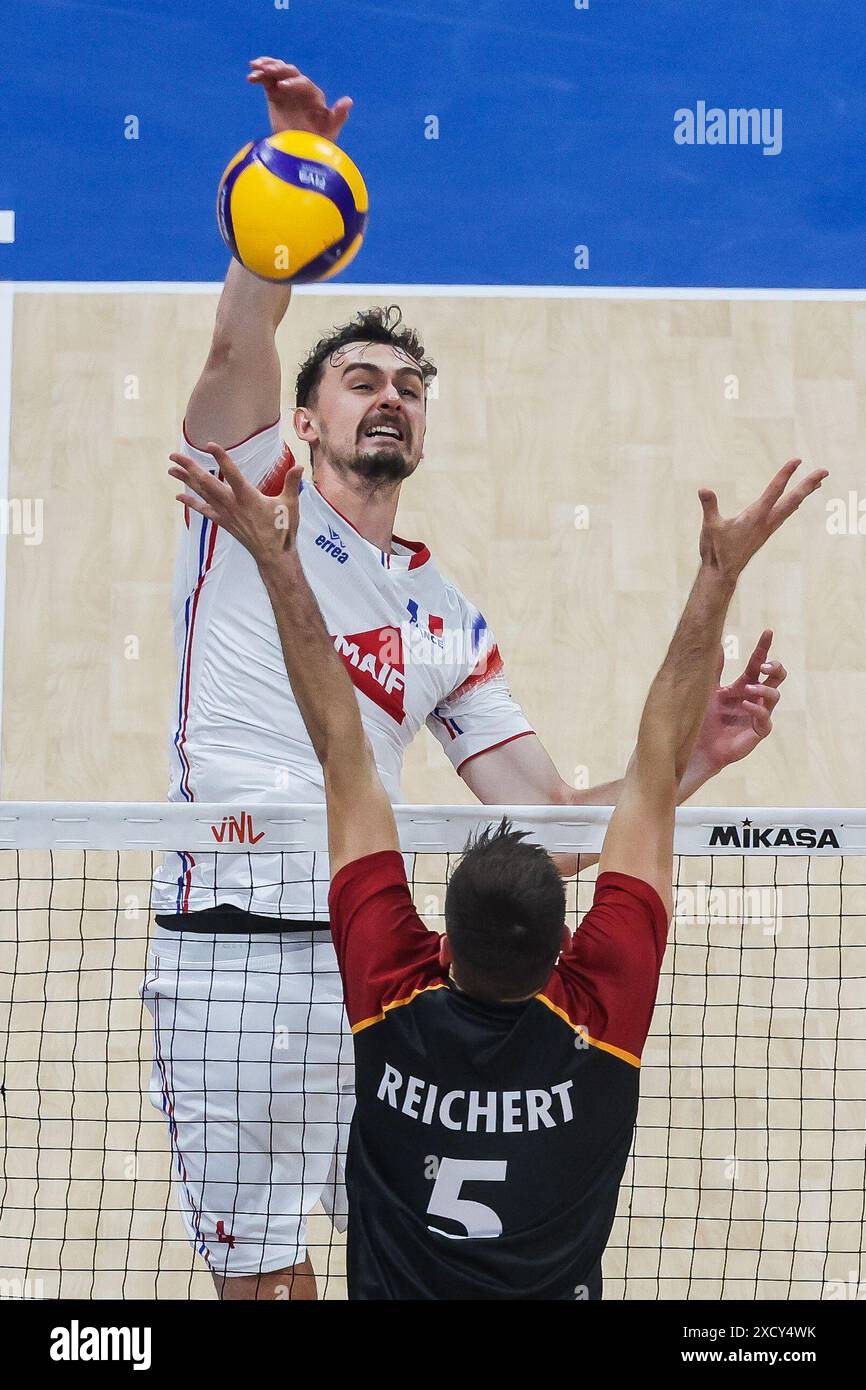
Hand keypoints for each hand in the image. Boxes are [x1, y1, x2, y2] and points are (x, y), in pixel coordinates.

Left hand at [168, 443, 302, 568]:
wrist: (273, 555)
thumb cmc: (283, 529)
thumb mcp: (290, 505)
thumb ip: (292, 483)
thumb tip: (300, 467)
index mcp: (249, 497)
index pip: (232, 473)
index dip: (221, 458)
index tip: (209, 444)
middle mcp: (233, 504)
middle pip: (207, 483)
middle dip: (190, 468)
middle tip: (174, 455)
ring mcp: (226, 514)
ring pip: (202, 494)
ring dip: (186, 481)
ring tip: (171, 469)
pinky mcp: (224, 523)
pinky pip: (204, 511)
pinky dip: (191, 503)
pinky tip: (179, 496)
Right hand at [247, 57, 352, 139]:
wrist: (300, 153)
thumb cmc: (317, 144)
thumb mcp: (330, 132)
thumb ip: (338, 116)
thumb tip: (348, 101)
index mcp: (314, 96)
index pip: (303, 83)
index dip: (293, 83)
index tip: (282, 87)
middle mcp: (301, 90)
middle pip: (290, 72)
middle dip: (278, 69)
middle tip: (266, 69)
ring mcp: (287, 91)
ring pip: (277, 72)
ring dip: (267, 67)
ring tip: (255, 66)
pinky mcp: (275, 95)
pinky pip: (267, 80)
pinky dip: (259, 76)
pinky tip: (250, 77)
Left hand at [683, 629, 785, 787]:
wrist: (697, 746)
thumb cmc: (702, 717)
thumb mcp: (707, 688)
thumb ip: (714, 667)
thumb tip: (714, 641)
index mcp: (743, 685)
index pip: (758, 663)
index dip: (763, 647)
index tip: (768, 631)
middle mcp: (754, 697)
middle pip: (776, 677)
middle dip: (776, 668)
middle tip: (766, 665)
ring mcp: (758, 714)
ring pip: (775, 696)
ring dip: (765, 689)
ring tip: (749, 688)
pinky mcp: (758, 731)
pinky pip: (765, 719)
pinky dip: (757, 709)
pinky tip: (746, 704)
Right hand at [699, 459, 826, 584]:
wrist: (722, 573)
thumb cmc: (716, 550)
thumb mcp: (710, 526)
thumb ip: (709, 506)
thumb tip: (703, 489)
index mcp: (755, 517)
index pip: (774, 491)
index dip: (785, 475)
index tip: (797, 460)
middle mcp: (766, 522)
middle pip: (792, 499)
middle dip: (808, 484)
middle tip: (824, 471)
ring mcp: (768, 528)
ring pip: (791, 507)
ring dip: (805, 493)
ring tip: (818, 483)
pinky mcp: (765, 532)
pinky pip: (785, 514)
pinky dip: (794, 504)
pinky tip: (796, 503)